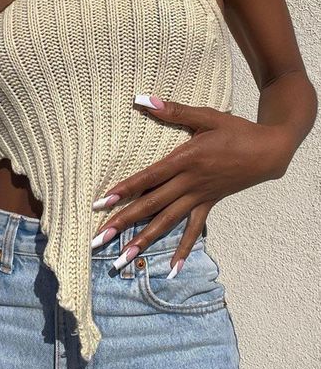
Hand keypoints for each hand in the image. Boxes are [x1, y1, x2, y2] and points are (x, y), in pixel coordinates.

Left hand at [92, 95, 293, 276]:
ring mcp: (199, 197)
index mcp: (185, 160)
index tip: (101, 203)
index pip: (148, 178)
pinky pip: (194, 230)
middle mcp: (189, 183)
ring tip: (123, 259)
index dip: (124, 190)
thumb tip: (142, 99)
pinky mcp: (209, 204)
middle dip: (123, 223)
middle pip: (151, 205)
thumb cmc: (236, 131)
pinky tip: (172, 269)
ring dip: (144, 241)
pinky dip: (184, 249)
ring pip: (167, 222)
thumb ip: (174, 111)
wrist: (268, 151)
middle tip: (98, 239)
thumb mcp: (206, 116)